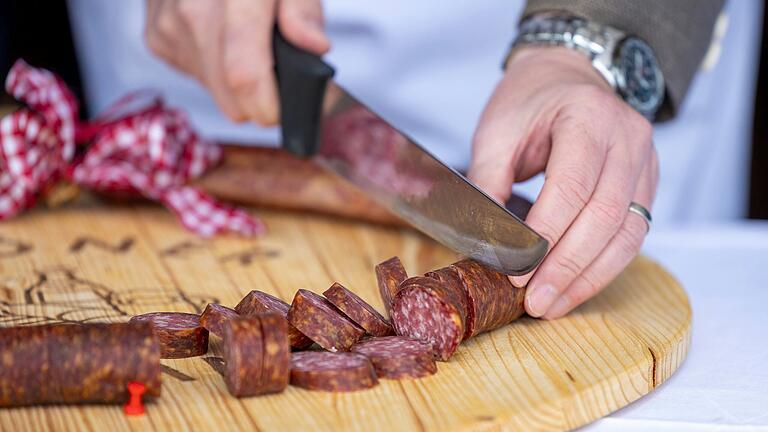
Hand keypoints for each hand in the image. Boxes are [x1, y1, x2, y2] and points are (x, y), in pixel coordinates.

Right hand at [144, 0, 329, 124]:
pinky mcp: (157, 35)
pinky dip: (214, 67)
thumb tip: (314, 46)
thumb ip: (304, 10)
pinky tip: (223, 39)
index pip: (243, 76)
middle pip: (227, 93)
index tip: (285, 108)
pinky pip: (194, 74)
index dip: (268, 106)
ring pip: (212, 89)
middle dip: (257, 100)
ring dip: (236, 83)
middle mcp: (192, 10)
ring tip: (250, 45)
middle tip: (277, 79)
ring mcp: (170, 24)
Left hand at [468, 46, 657, 318]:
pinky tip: (576, 287)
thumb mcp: (497, 131)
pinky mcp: (646, 184)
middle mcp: (627, 139)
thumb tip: (485, 240)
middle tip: (536, 302)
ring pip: (628, 233)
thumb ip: (489, 181)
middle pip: (606, 216)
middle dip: (568, 267)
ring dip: (590, 276)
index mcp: (588, 117)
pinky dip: (604, 265)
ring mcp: (645, 162)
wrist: (567, 74)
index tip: (518, 272)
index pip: (572, 187)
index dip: (546, 235)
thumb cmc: (529, 100)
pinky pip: (633, 233)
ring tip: (554, 305)